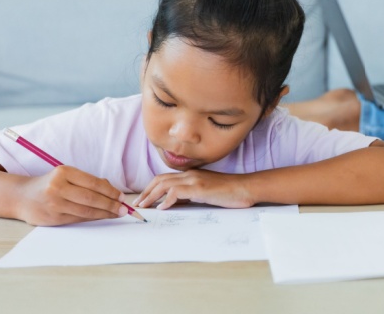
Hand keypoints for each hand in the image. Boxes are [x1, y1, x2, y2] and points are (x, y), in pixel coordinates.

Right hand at [16, 165, 126, 225]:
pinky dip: (93, 218)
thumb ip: (87, 182)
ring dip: (104, 213)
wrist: (22, 197)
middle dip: (110, 204)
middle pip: (91, 198)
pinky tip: (102, 217)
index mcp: (63, 172)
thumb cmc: (50, 185)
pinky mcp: (53, 218)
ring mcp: (54, 203)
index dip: (110, 191)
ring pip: (86, 210)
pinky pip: (78, 218)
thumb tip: (112, 190)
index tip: (121, 197)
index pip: (93, 183)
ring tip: (116, 214)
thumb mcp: (66, 176)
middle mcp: (57, 187)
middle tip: (123, 209)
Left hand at [133, 169, 254, 209]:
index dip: (151, 188)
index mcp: (191, 175)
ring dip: (151, 196)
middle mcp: (190, 174)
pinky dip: (166, 200)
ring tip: (144, 207)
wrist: (246, 188)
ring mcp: (194, 180)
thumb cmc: (229, 192)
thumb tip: (173, 203)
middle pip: (160, 180)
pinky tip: (162, 208)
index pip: (164, 178)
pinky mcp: (199, 188)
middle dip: (146, 192)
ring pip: (165, 184)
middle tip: (137, 204)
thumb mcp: (206, 193)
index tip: (143, 199)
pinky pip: (176, 192)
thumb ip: (190, 195)